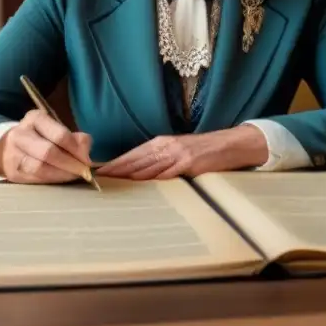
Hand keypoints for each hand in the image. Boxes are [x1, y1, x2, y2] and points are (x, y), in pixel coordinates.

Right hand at [0, 109, 92, 183]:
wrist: (8, 149)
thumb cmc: (41, 138)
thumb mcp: (57, 130)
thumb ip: (75, 139)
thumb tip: (85, 155)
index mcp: (35, 118)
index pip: (59, 135)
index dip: (76, 149)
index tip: (87, 159)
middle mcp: (21, 134)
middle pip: (48, 152)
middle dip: (70, 164)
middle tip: (83, 171)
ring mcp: (13, 154)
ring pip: (40, 168)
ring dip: (62, 174)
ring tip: (73, 175)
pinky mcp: (12, 172)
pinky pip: (35, 179)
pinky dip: (53, 180)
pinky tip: (61, 178)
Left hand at [97, 125, 268, 179]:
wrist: (229, 144)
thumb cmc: (203, 150)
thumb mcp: (178, 150)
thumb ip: (160, 159)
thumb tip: (139, 173)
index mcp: (161, 142)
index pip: (132, 154)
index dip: (115, 163)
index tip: (98, 171)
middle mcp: (165, 145)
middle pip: (134, 160)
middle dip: (115, 170)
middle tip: (96, 179)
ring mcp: (176, 154)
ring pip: (146, 166)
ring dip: (127, 176)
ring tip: (111, 184)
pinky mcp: (188, 163)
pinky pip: (165, 173)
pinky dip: (150, 179)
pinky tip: (138, 184)